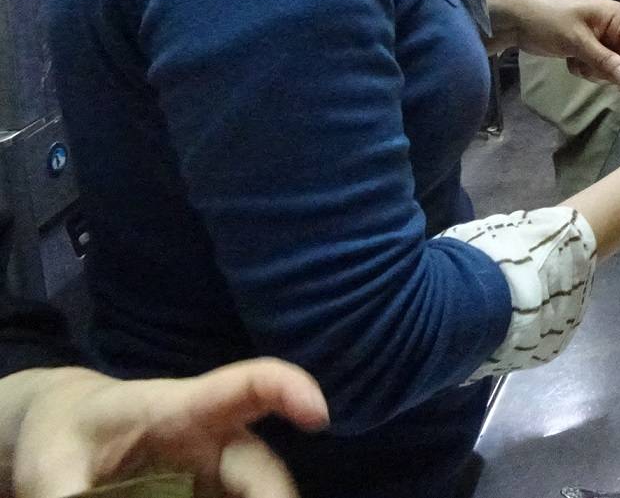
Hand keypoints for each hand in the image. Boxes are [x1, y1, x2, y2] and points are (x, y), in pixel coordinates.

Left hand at [12, 360, 326, 497]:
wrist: (63, 433)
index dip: (289, 389)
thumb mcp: (50, 470)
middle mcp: (215, 439)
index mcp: (182, 409)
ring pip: (257, 496)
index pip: (248, 385)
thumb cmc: (61, 436)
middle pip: (262, 471)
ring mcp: (215, 473)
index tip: (318, 415)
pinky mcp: (208, 496)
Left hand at [485, 0, 619, 83]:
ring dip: (594, 70)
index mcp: (616, 17)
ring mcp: (599, 37)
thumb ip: (604, 60)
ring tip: (575, 61)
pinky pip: (596, 66)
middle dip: (610, 70)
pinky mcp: (586, 46)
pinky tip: (569, 60)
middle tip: (589, 68)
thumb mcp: (576, 41)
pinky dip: (584, 68)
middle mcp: (612, 26)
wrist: (514, 18)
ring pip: (611, 66)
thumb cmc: (547, 21)